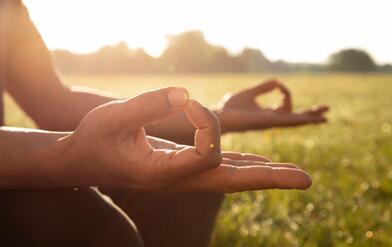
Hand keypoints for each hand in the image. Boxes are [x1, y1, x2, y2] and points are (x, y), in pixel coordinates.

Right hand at [55, 87, 310, 191]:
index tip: (184, 99)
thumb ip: (150, 104)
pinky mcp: (181, 168)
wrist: (82, 162)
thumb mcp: (113, 116)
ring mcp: (182, 177)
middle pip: (233, 181)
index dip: (205, 120)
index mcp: (162, 174)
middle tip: (307, 181)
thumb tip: (187, 94)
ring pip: (230, 177)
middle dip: (270, 178)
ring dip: (264, 174)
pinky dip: (244, 166)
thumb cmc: (93, 139)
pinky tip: (260, 164)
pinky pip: (219, 169)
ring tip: (295, 175)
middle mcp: (178, 180)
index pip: (208, 151)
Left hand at [217, 79, 328, 132]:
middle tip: (326, 111)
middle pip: (295, 117)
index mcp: (268, 114)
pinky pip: (290, 121)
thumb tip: (277, 82)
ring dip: (311, 117)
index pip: (285, 105)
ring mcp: (272, 122)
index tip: (278, 85)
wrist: (220, 115)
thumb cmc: (230, 107)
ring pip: (296, 121)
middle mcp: (272, 120)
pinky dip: (302, 119)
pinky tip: (314, 119)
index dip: (285, 91)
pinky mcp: (270, 122)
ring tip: (326, 116)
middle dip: (310, 114)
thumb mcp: (250, 93)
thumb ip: (263, 87)